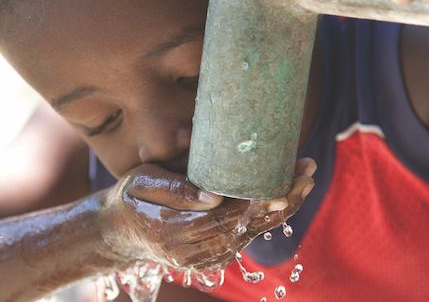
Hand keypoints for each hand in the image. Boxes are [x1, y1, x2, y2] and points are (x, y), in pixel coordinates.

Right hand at [100, 158, 316, 269]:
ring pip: (253, 232)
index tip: (287, 183)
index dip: (262, 200)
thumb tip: (214, 196)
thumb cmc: (131, 197)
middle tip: (308, 171)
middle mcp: (198, 250)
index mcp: (179, 231)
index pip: (231, 216)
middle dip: (284, 199)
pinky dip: (267, 214)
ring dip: (282, 207)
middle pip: (250, 225)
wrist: (120, 230)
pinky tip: (283, 194)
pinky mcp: (214, 255)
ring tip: (304, 177)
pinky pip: (247, 235)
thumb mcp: (142, 182)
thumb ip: (175, 189)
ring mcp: (207, 257)